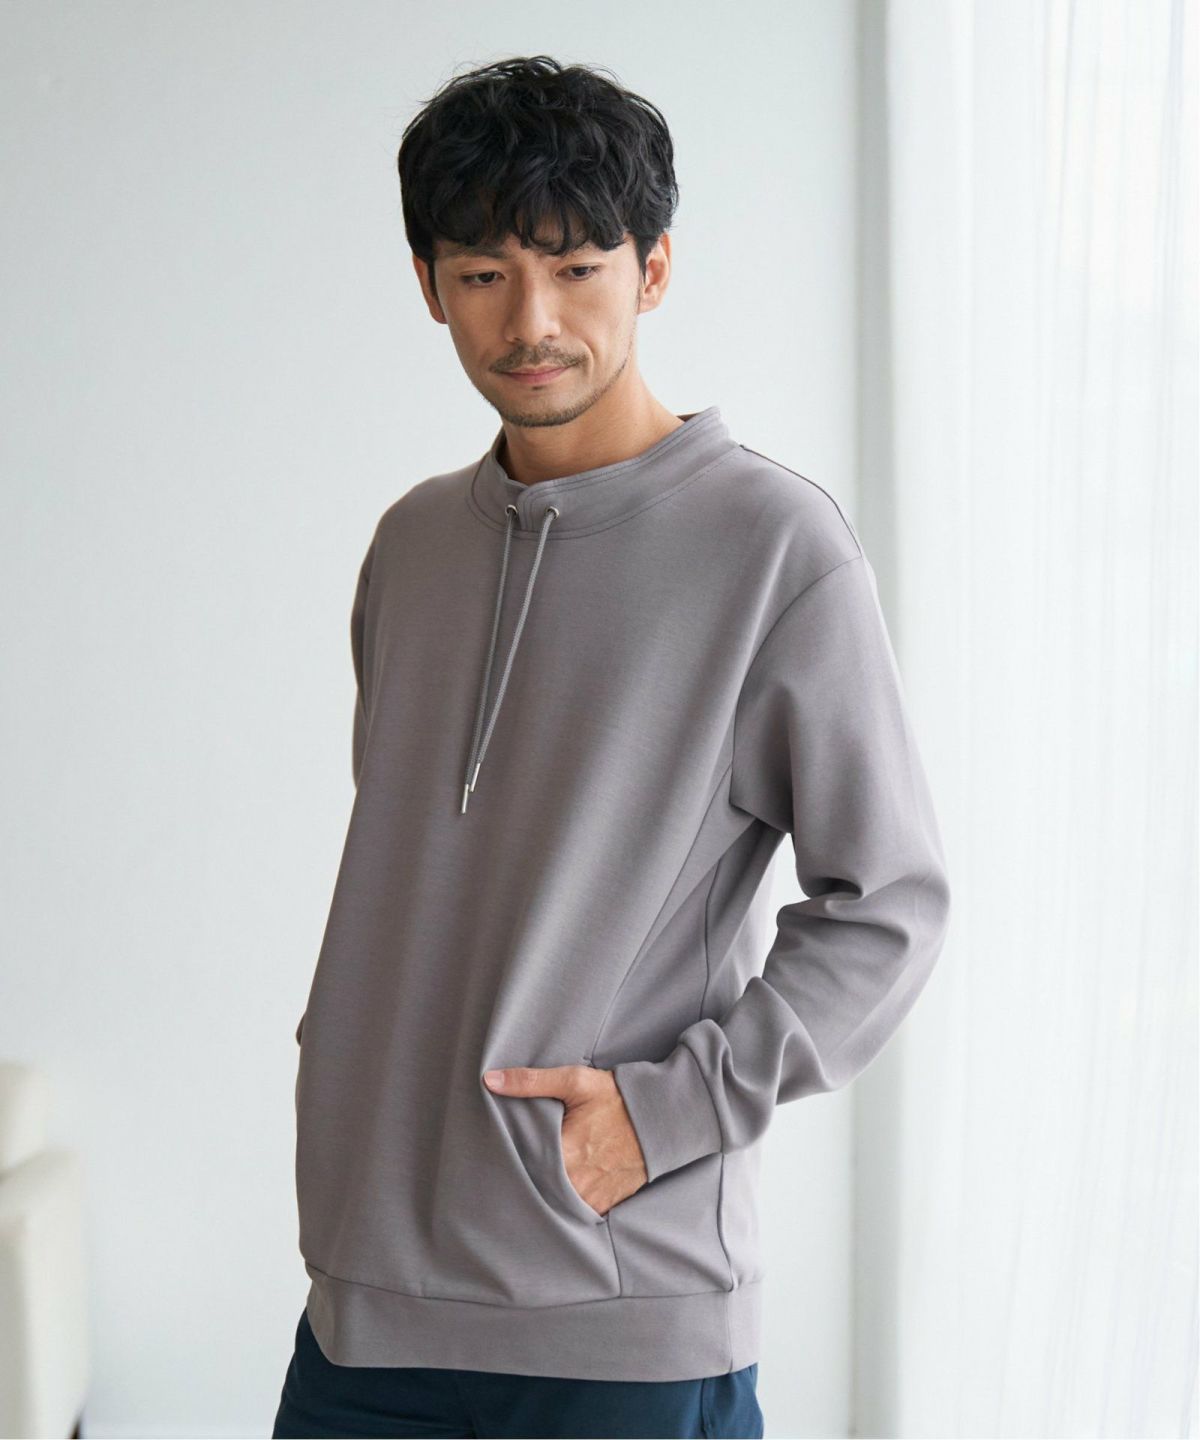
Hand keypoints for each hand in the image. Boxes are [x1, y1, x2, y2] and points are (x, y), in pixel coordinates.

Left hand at [482, 1063, 648, 1215]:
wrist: (662, 1118)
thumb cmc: (618, 1098)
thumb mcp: (576, 1082)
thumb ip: (531, 1081)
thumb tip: (490, 1080)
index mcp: (565, 1151)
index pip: (521, 1165)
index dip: (507, 1161)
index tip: (496, 1157)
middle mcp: (577, 1180)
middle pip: (536, 1188)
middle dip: (523, 1180)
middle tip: (505, 1172)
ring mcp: (592, 1196)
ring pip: (554, 1204)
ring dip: (542, 1194)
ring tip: (527, 1183)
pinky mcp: (605, 1204)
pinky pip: (575, 1212)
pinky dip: (564, 1204)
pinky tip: (555, 1192)